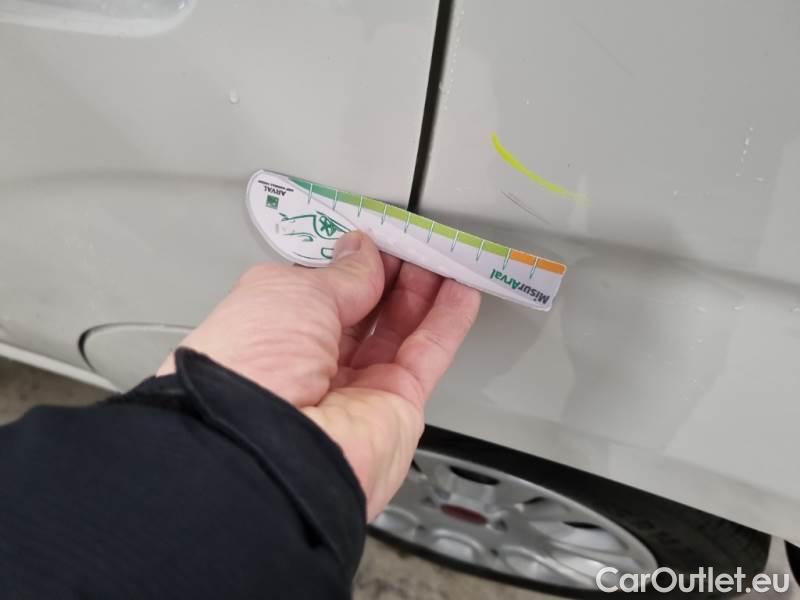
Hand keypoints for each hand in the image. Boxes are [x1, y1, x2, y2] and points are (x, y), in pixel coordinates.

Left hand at [158, 232, 479, 518]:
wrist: (268, 449)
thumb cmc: (249, 369)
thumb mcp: (291, 293)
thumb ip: (340, 273)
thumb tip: (363, 251)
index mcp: (271, 337)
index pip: (320, 293)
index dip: (350, 263)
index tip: (376, 237)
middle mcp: (310, 368)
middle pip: (362, 312)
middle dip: (390, 275)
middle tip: (414, 244)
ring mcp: (355, 391)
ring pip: (398, 332)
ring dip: (424, 293)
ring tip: (443, 258)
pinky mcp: (395, 409)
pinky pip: (426, 357)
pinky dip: (447, 323)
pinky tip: (461, 293)